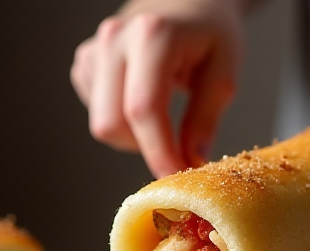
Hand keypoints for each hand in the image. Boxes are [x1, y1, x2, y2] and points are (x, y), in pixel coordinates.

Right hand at [71, 0, 246, 177]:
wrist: (186, 0)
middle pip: (112, 122)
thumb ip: (206, 116)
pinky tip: (143, 100)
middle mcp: (114, 39)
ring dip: (133, 137)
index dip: (159, 151)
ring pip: (102, 122)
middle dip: (144, 149)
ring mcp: (95, 49)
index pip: (144, 109)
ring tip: (163, 119)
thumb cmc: (210, 29)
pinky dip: (121, 120)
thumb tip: (191, 161)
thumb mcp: (224, 69)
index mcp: (152, 35)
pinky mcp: (86, 61)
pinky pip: (96, 111)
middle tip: (175, 153)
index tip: (177, 175)